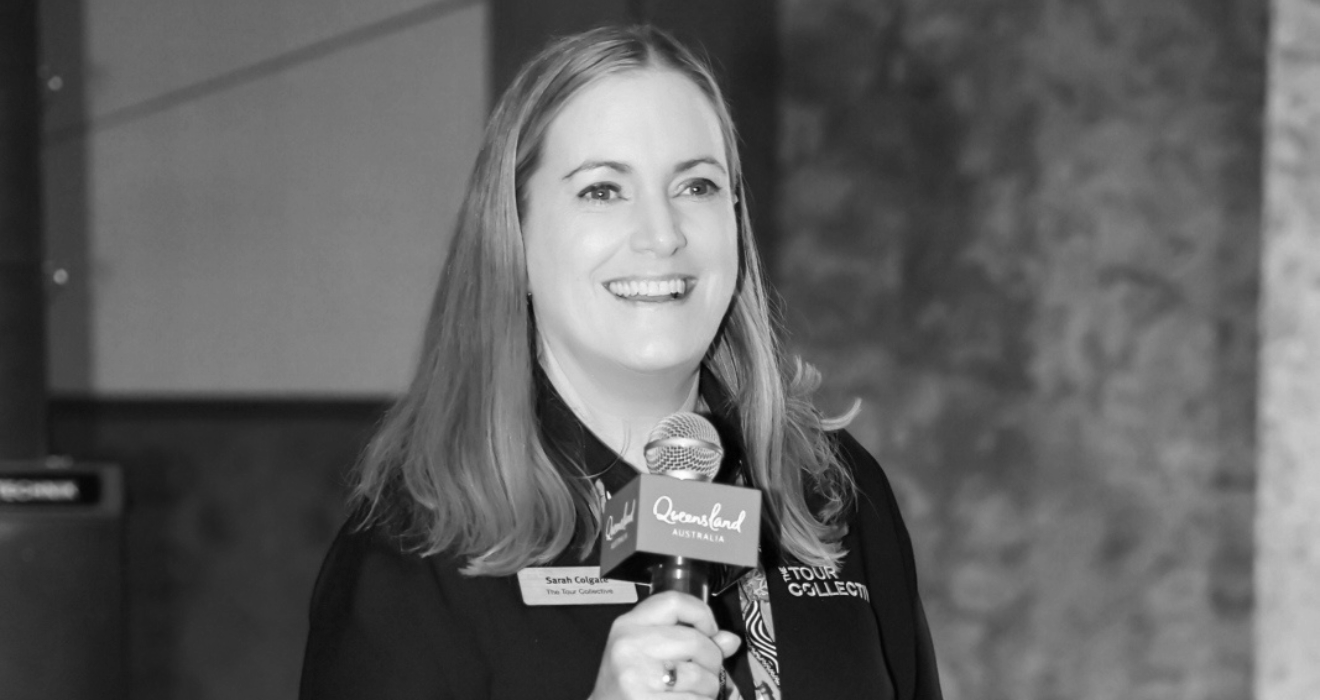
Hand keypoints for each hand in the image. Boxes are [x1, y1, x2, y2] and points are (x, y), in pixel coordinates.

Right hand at [587, 591, 740, 698]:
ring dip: (708, 689)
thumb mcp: (647, 652)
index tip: (710, 630)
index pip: (674, 601)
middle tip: (705, 672)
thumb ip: (689, 641)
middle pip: (695, 641)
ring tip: (693, 693)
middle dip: (712, 661)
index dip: (702, 614)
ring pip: (700, 676)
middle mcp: (628, 646)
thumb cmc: (628, 684)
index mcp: (628, 625)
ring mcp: (636, 676)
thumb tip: (730, 640)